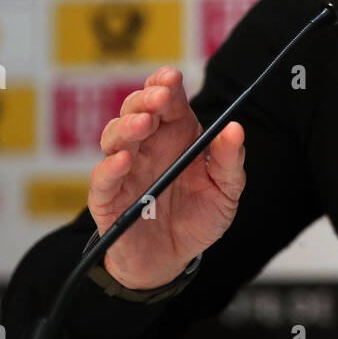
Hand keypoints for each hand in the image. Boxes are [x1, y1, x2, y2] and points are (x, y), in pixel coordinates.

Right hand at [89, 66, 245, 289]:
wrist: (173, 261)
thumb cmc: (198, 218)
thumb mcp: (226, 190)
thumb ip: (230, 160)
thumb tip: (235, 128)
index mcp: (176, 136)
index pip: (167, 100)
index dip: (165, 85)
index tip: (172, 77)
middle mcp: (148, 146)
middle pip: (136, 110)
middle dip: (145, 99)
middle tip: (159, 98)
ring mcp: (125, 170)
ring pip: (114, 137)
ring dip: (127, 126)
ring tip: (144, 123)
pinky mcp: (108, 199)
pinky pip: (102, 178)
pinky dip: (110, 167)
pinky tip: (123, 160)